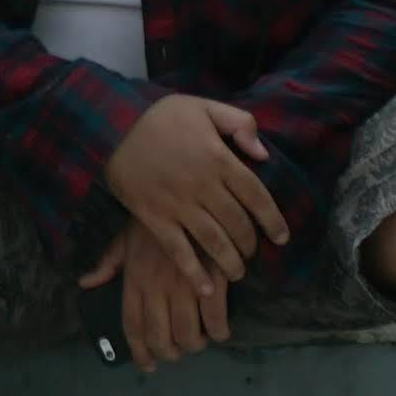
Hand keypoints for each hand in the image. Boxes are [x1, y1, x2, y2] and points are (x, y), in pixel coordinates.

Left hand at [82, 222, 225, 373]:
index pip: (132, 326)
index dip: (140, 352)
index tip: (148, 366)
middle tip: (178, 353)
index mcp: (134, 280)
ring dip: (194, 345)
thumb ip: (107, 264)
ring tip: (198, 341)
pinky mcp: (210, 279)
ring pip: (188, 334)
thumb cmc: (154, 219)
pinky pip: (215, 319)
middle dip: (169, 354)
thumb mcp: (125, 238)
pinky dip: (218, 331)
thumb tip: (85, 284)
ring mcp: (183, 285)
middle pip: (161, 338)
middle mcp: (156, 288)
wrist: (186, 192)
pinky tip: (219, 331)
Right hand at [103, 96, 287, 284]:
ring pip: (214, 242)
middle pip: (237, 223)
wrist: (112, 125)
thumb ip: (239, 123)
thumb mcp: (204, 106)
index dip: (273, 219)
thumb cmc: (161, 116)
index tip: (282, 237)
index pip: (256, 194)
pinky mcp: (155, 219)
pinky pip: (179, 252)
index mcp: (218, 158)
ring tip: (237, 272)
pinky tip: (205, 289)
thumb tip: (264, 155)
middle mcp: (203, 185)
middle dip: (250, 243)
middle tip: (252, 252)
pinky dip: (194, 273)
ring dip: (230, 262)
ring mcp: (178, 205)